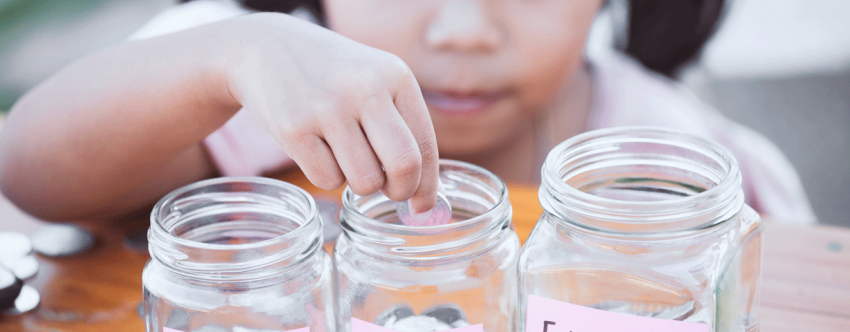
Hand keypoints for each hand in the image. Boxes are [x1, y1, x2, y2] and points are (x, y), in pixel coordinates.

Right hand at [223, 13, 438, 211]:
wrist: (265, 48)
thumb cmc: (332, 77)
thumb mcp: (375, 81)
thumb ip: (403, 125)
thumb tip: (426, 193)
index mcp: (395, 76)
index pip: (425, 145)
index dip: (427, 184)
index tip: (422, 206)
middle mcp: (365, 88)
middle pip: (403, 165)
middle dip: (402, 191)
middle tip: (391, 193)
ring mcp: (328, 108)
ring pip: (365, 181)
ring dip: (360, 183)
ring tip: (346, 157)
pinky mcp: (293, 128)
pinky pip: (326, 180)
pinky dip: (327, 177)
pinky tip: (318, 150)